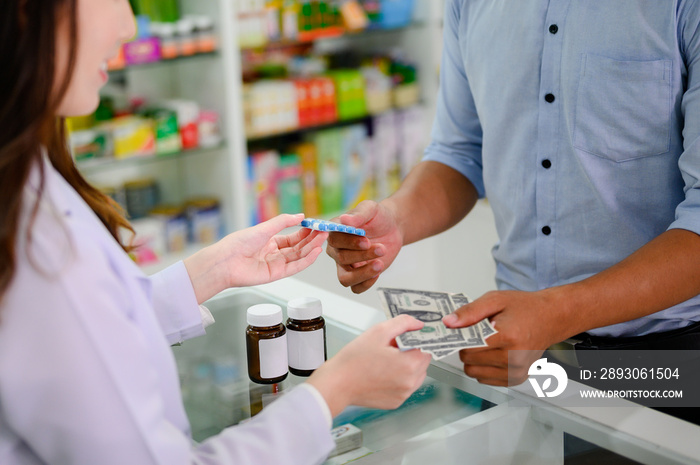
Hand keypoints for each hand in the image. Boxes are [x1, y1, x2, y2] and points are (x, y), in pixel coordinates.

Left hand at [184, 214, 327, 302]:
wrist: (226, 260)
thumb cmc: (239, 242)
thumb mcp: (264, 227)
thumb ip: (283, 222)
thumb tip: (300, 215)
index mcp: (270, 241)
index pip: (293, 237)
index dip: (305, 231)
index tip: (316, 225)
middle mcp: (274, 253)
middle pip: (298, 247)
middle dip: (312, 239)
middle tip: (325, 231)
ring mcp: (276, 264)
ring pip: (299, 256)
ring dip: (312, 248)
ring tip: (323, 239)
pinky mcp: (276, 274)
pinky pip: (295, 267)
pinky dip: (307, 260)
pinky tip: (316, 252)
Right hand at [307, 315, 431, 416]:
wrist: (337, 384)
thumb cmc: (354, 360)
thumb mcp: (379, 331)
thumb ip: (403, 323)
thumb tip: (418, 324)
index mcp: (409, 364)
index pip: (427, 347)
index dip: (417, 339)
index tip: (407, 336)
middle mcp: (410, 383)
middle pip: (423, 361)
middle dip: (411, 351)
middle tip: (391, 346)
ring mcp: (403, 395)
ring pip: (415, 375)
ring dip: (407, 365)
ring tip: (385, 360)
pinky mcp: (395, 402)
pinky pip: (405, 386)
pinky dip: (399, 378)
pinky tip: (382, 372)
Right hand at [326, 200, 402, 293]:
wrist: (392, 228)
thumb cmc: (378, 217)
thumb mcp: (371, 209)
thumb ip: (359, 214)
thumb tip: (345, 219)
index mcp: (335, 232)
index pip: (334, 240)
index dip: (350, 243)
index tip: (367, 241)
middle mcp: (337, 250)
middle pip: (341, 258)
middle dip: (362, 255)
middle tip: (381, 248)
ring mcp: (346, 264)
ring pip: (345, 278)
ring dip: (363, 273)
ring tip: (380, 264)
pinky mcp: (358, 275)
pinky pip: (356, 288)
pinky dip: (366, 284)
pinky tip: (377, 272)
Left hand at [442, 290, 567, 385]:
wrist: (551, 317)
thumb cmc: (525, 308)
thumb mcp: (495, 300)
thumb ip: (470, 312)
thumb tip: (449, 323)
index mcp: (508, 336)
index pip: (468, 347)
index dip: (461, 338)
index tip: (460, 330)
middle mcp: (514, 357)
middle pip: (469, 361)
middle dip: (467, 347)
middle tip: (476, 334)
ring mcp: (516, 370)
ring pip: (474, 372)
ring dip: (474, 359)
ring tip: (487, 344)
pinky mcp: (517, 378)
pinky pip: (485, 379)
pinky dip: (483, 367)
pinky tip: (493, 353)